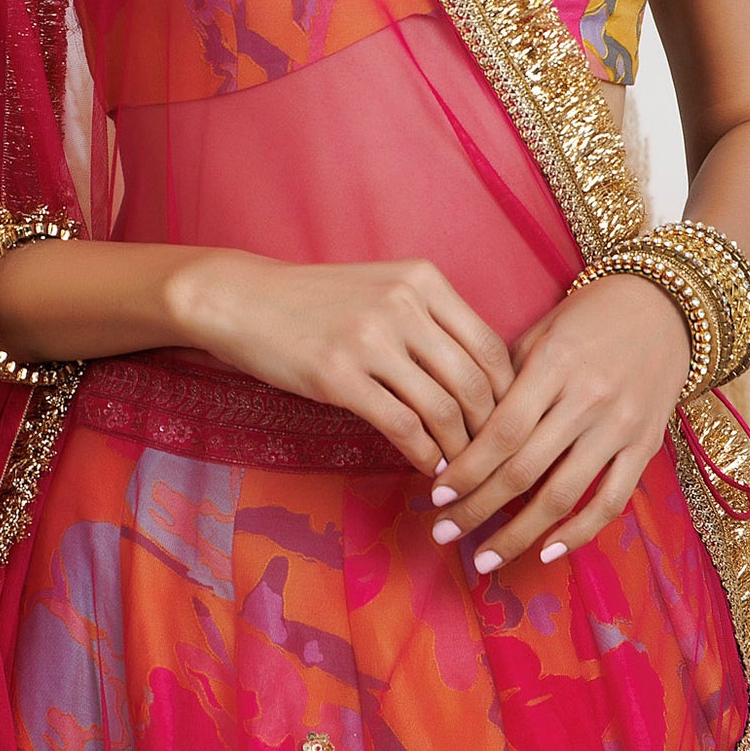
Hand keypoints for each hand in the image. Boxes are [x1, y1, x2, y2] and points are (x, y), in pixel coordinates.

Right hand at [167, 250, 513, 470]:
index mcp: (423, 279)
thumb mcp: (383, 289)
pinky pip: (402, 425)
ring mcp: (370, 338)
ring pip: (442, 408)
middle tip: (491, 460)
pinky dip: (423, 455)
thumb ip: (432, 322)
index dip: (507, 396)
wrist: (242, 299)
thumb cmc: (316, 301)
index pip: (490, 346)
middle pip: (474, 382)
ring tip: (460, 471)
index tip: (507, 426)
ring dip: (458, 451)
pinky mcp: (338, 374)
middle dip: (489, 431)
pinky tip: (426, 468)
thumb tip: (483, 382)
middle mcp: (404, 304)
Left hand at [426, 272, 688, 568]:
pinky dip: (579, 533)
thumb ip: (504, 380)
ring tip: (485, 557)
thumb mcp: (540, 332)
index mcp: (555, 364)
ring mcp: (622, 426)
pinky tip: (546, 552)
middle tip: (444, 533)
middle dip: (478, 509)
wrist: (664, 306)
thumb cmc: (588, 317)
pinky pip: (612, 501)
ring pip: (564, 495)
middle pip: (524, 470)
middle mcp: (590, 399)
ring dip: (519, 534)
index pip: (502, 431)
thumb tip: (458, 435)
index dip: (466, 469)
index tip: (436, 495)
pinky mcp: (647, 445)